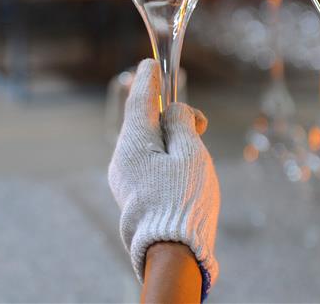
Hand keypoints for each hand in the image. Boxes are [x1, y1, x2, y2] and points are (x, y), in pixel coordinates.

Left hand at [108, 59, 219, 294]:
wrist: (172, 253)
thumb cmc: (184, 200)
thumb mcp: (191, 153)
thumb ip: (181, 124)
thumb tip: (172, 112)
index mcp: (134, 143)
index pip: (140, 101)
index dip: (148, 80)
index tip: (151, 64)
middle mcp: (122, 158)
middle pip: (143, 122)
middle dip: (167, 114)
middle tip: (198, 120)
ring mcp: (124, 179)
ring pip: (145, 143)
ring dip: (168, 137)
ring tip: (197, 145)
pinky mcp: (131, 194)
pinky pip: (145, 162)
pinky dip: (162, 154)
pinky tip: (182, 163)